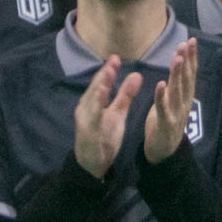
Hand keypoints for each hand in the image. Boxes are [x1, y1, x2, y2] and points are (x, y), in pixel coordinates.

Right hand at [73, 56, 141, 178]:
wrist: (92, 164)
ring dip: (99, 86)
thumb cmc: (103, 137)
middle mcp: (86, 108)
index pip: (101, 84)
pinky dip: (98, 106)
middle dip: (104, 74)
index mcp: (93, 103)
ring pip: (92, 100)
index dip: (108, 71)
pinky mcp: (87, 132)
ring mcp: (85, 120)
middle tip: (113, 59)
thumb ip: (125, 95)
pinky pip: (93, 118)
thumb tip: (136, 75)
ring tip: (108, 72)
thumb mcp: (117, 113)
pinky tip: (102, 97)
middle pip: (95, 88)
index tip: (116, 57)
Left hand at [144, 38, 197, 163]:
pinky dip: (161, 96)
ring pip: (177, 91)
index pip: (190, 74)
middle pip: (186, 79)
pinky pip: (162, 108)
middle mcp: (184, 103)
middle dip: (186, 61)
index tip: (191, 41)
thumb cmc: (166, 122)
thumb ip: (176, 84)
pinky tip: (160, 84)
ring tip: (177, 58)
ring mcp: (176, 113)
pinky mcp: (165, 123)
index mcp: (185, 97)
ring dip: (177, 74)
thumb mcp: (173, 100)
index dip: (191, 58)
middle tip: (186, 44)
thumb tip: (179, 64)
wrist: (164, 151)